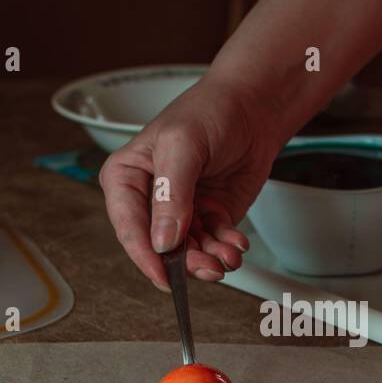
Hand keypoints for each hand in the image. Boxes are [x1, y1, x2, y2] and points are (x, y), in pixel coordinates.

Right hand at [98, 74, 284, 289]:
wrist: (254, 106)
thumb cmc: (210, 110)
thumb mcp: (183, 145)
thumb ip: (171, 194)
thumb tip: (163, 240)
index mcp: (127, 177)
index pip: (128, 225)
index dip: (145, 256)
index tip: (164, 277)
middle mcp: (150, 199)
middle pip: (159, 246)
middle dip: (185, 262)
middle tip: (209, 267)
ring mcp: (181, 210)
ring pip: (188, 251)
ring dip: (209, 259)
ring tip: (228, 255)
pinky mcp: (209, 216)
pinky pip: (213, 243)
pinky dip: (226, 249)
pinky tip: (236, 243)